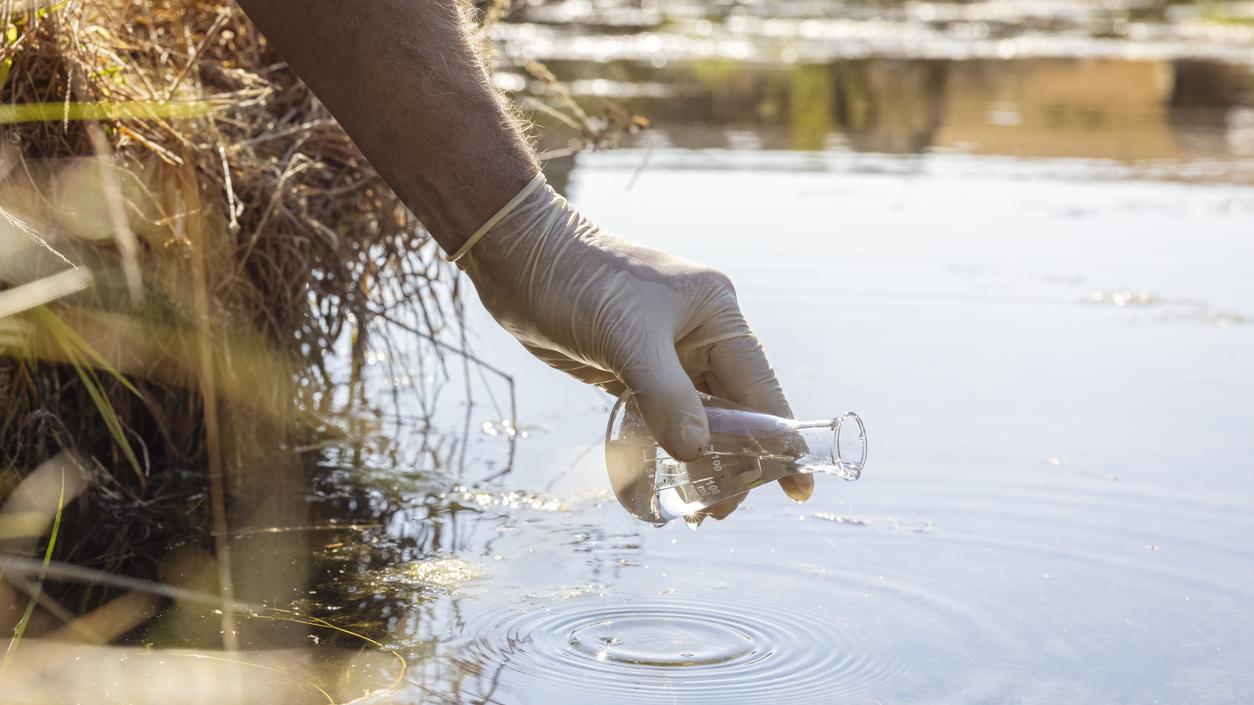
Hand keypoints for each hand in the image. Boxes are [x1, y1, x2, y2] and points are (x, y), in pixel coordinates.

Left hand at [457, 175, 812, 518]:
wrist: (517, 258)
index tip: (796, 488)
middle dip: (733, 462)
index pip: (760, 387)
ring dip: (699, 462)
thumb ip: (664, 395)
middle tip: (715, 512)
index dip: (779, 440)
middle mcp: (700, 335)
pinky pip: (663, 418)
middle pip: (734, 411)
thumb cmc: (576, 282)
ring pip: (699, 419)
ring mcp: (668, 354)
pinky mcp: (634, 370)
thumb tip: (697, 452)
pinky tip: (666, 481)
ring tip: (693, 510)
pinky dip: (667, 448)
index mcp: (716, 315)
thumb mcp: (625, 338)